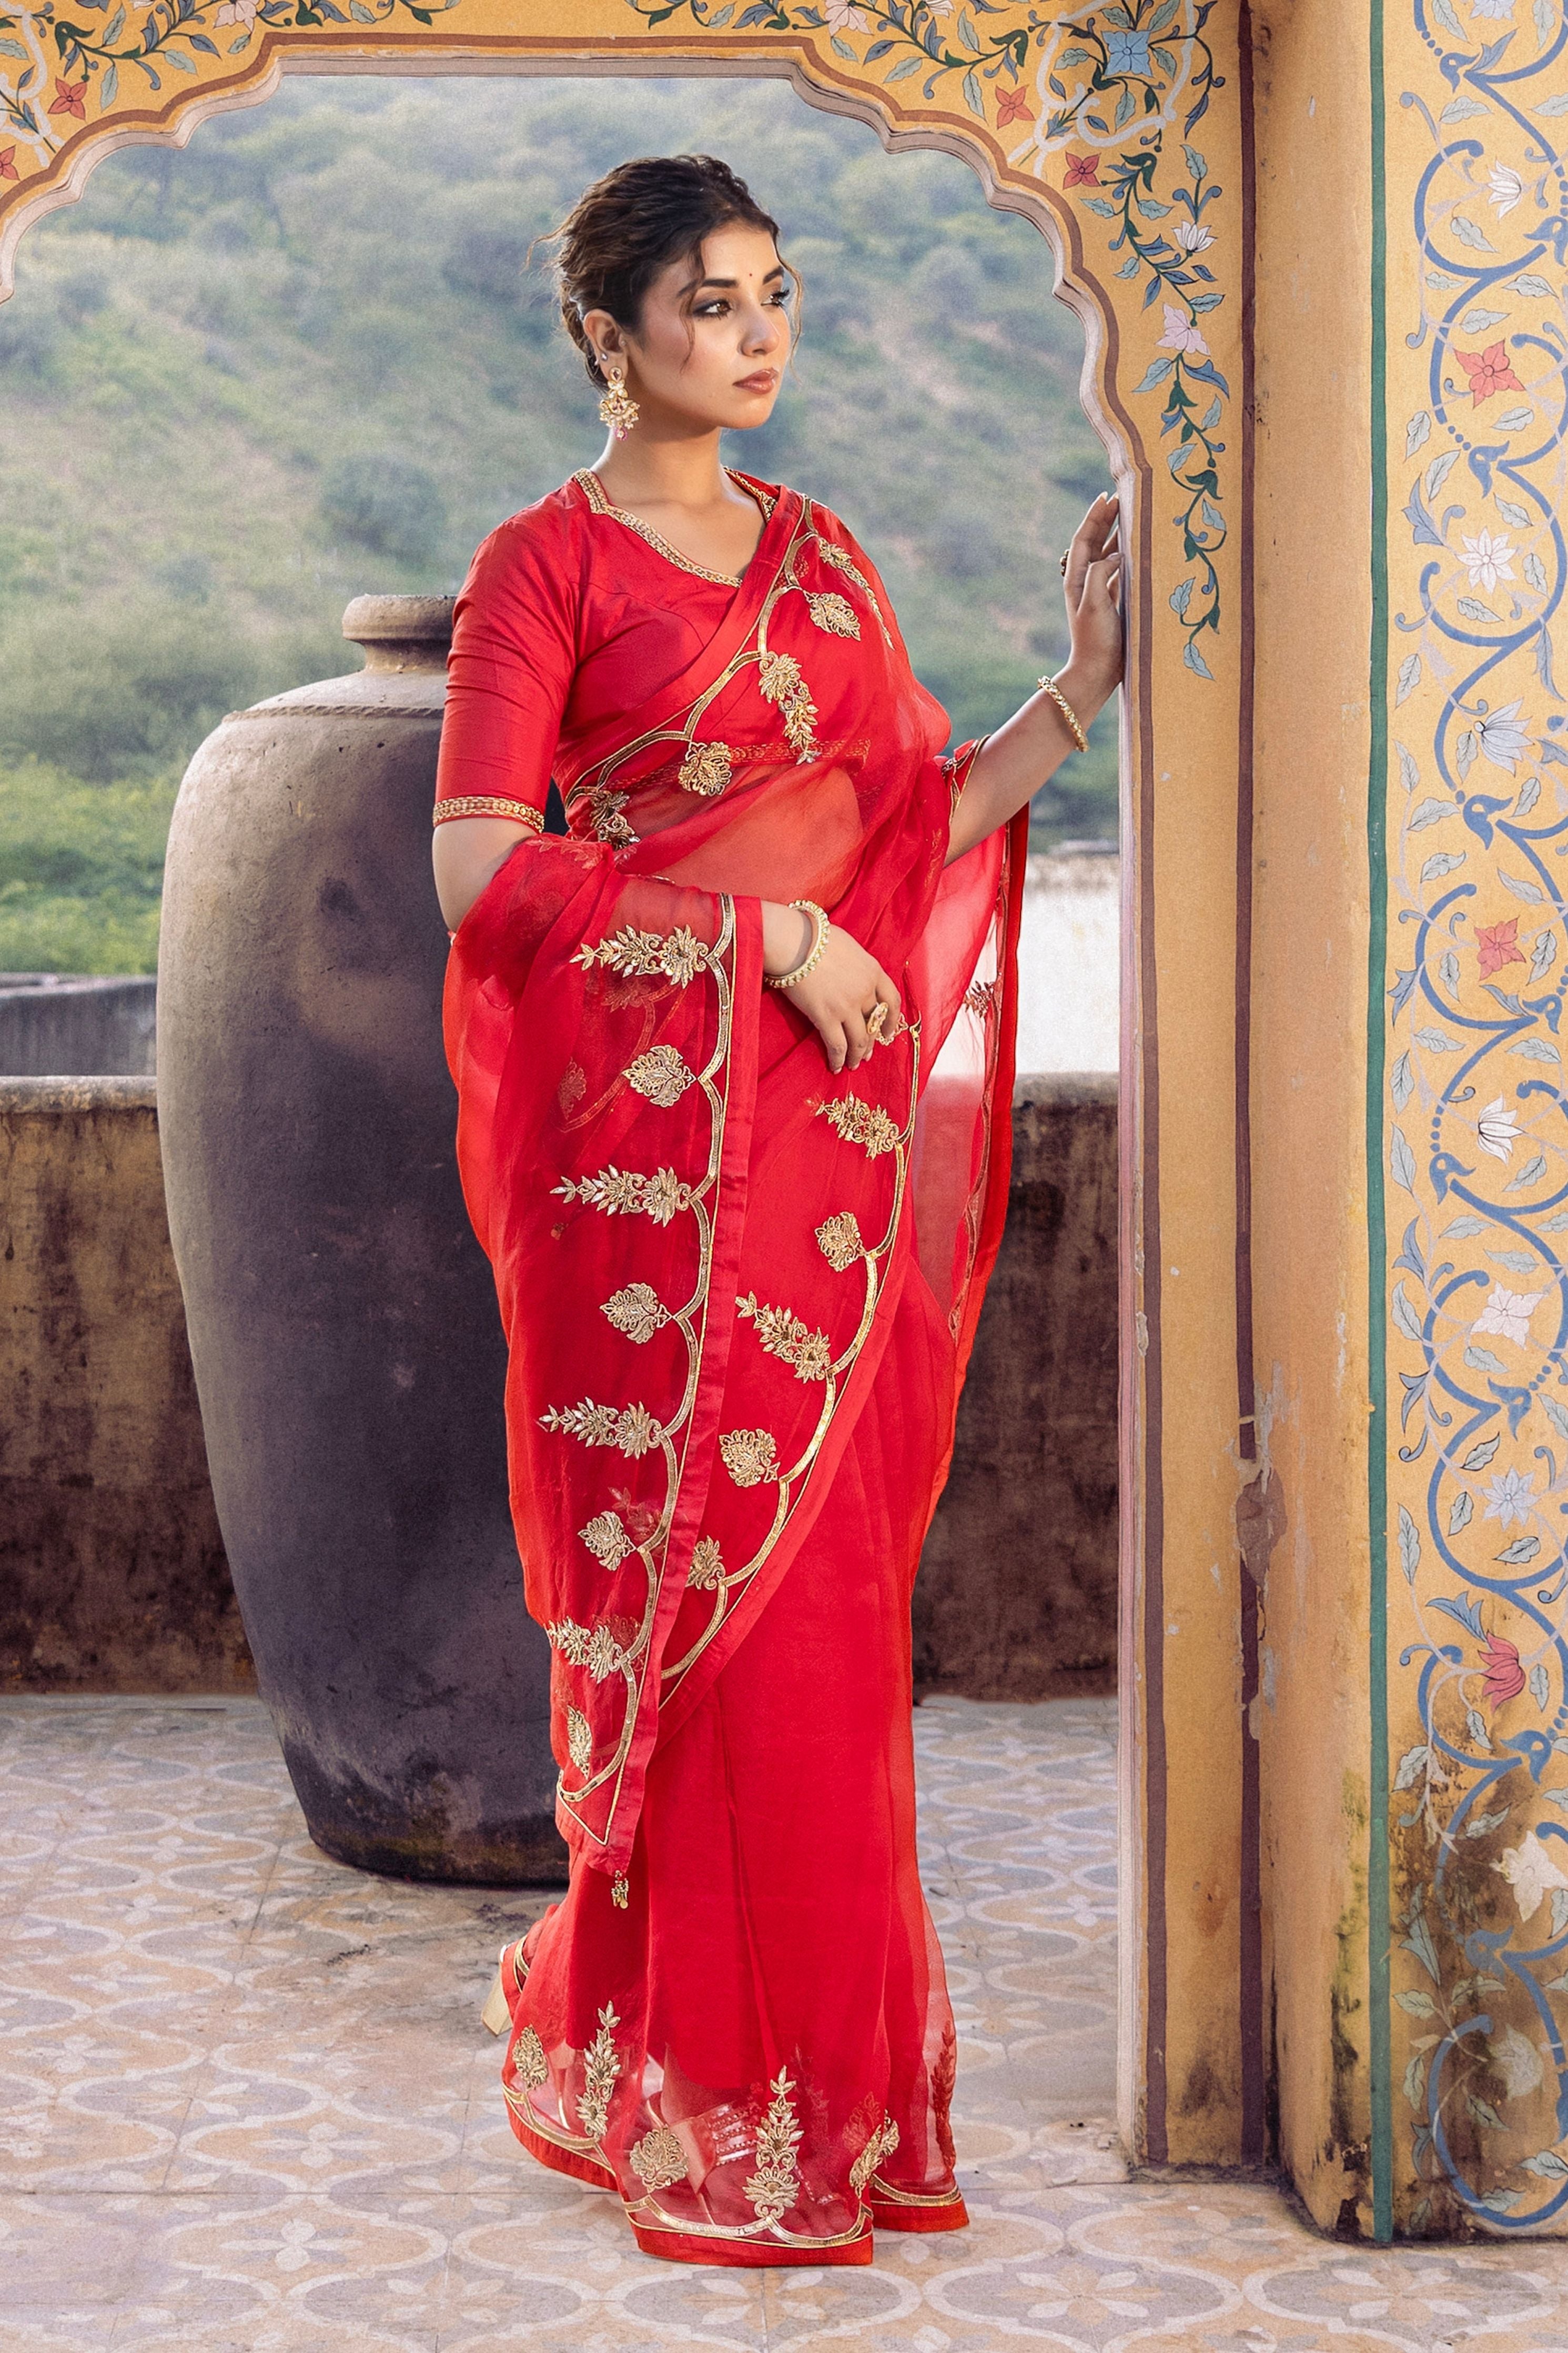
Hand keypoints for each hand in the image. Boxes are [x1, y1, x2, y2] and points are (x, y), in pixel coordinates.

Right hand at [771, 916, 903, 1073]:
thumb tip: (854, 974)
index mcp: (873, 971)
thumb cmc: (815, 937)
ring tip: (853, 1065)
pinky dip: (838, 1059)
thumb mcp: (848, 946)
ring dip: (857, 1056)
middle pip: (875, 1024)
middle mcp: (865, 991)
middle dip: (872, 1042)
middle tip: (868, 1054)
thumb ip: (857, 965)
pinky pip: (837, 1045)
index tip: (889, 1032)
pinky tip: (835, 1066)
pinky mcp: (826, 1017)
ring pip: (859, 1040)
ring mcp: (847, 1006)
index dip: (893, 1020)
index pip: (892, 1000)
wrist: (792, 941)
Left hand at [1059, 491, 1123, 705]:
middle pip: (1095, 542)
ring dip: (1118, 535)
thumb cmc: (1094, 639)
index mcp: (1077, 579)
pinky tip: (1139, 550)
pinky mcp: (1113, 603)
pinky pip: (1119, 572)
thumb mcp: (1094, 603)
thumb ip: (1101, 573)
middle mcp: (1087, 582)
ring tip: (1132, 516)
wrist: (1097, 672)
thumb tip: (1117, 553)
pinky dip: (1128, 557)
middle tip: (1122, 498)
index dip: (1094, 516)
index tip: (1106, 496)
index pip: (1084, 539)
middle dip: (1107, 519)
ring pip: (1109, 555)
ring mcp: (1100, 592)